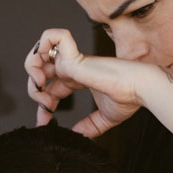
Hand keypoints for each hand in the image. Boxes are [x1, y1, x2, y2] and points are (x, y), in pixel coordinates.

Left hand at [24, 28, 148, 137]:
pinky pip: (52, 36)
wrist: (140, 90)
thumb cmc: (129, 99)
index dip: (43, 105)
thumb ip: (89, 127)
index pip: (51, 88)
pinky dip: (41, 48)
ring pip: (39, 51)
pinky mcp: (75, 57)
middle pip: (40, 71)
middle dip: (35, 91)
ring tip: (41, 89)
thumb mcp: (104, 119)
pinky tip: (44, 74)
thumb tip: (77, 136)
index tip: (45, 122)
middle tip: (46, 108)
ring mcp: (73, 60)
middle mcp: (73, 68)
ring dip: (32, 71)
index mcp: (79, 79)